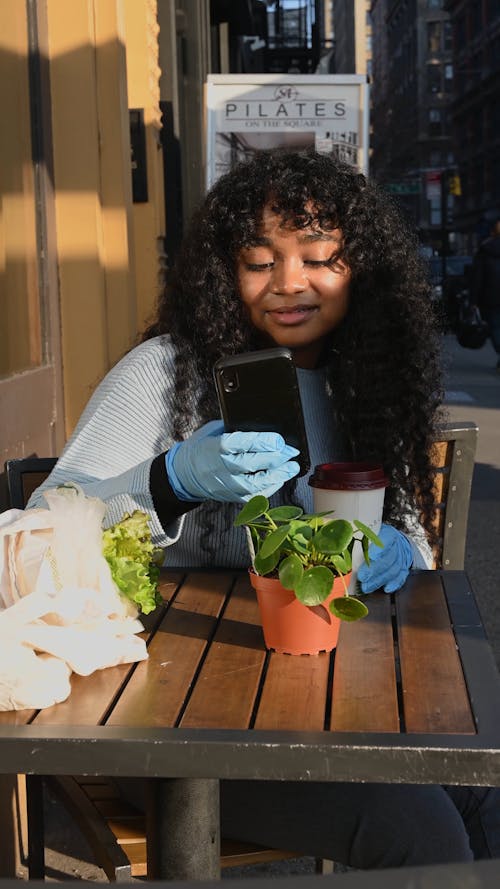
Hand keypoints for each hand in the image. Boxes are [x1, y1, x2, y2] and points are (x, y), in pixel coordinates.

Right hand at [165, 420, 299, 502]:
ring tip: (292, 467)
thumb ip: (236, 429)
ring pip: (255, 485)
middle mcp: (220, 468)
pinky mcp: (232, 497)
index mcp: (215, 447)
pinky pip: (255, 496)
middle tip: (291, 452)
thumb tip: (264, 430)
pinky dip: (270, 488)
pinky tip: (280, 479)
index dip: (263, 442)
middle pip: (251, 465)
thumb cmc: (203, 447)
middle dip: (275, 458)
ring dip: (277, 476)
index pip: (241, 444)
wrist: (185, 474)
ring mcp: (226, 486)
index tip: (279, 440)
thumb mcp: (214, 430)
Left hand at [357, 524, 412, 593]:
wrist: (395, 541)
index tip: (371, 557)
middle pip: (387, 558)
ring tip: (366, 587)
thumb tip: (339, 545)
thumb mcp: (367, 532)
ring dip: (379, 580)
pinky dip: (393, 584)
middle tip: (362, 578)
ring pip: (393, 570)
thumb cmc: (376, 537)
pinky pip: (400, 577)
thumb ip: (357, 538)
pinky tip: (386, 588)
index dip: (379, 549)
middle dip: (374, 570)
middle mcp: (396, 545)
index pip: (386, 540)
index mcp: (387, 533)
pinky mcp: (403, 569)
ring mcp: (401, 558)